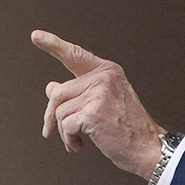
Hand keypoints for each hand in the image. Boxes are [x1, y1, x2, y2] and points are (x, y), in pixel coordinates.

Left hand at [33, 30, 166, 178]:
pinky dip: (69, 139)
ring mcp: (99, 94)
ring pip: (60, 111)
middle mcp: (103, 78)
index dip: (53, 45)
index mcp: (107, 71)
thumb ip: (78, 92)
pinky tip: (81, 144)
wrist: (149, 148)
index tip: (36, 36)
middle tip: (50, 131)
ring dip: (64, 132)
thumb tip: (51, 87)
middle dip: (51, 116)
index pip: (75, 55)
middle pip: (58, 93)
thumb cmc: (128, 128)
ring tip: (78, 139)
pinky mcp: (93, 113)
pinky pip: (65, 126)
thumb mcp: (104, 102)